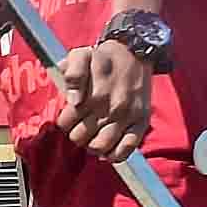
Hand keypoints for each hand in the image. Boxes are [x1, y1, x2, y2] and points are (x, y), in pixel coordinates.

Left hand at [54, 40, 152, 163]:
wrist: (135, 51)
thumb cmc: (103, 56)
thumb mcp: (81, 55)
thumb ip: (72, 74)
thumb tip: (73, 100)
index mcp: (92, 94)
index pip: (65, 124)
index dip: (64, 121)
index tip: (70, 115)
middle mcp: (109, 108)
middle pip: (80, 138)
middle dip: (76, 133)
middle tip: (81, 125)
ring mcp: (127, 117)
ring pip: (100, 147)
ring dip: (92, 145)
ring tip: (93, 136)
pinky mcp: (142, 122)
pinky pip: (126, 148)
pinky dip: (114, 155)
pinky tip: (108, 150)